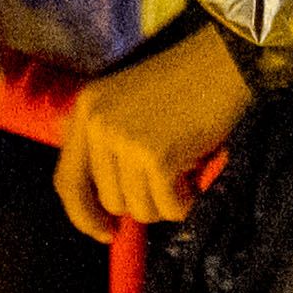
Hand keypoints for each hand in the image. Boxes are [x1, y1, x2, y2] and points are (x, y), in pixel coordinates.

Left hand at [55, 30, 254, 239]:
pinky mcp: (156, 156)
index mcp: (86, 110)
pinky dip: (185, 202)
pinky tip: (196, 180)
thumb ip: (107, 141)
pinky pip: (167, 206)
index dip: (82, 213)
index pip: (67, 180)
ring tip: (186, 174)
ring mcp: (125, 140)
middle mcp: (98, 124)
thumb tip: (106, 204)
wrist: (225, 61)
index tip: (103, 231)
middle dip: (140, 202)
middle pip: (108, 199)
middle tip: (169, 185)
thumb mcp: (128, 102)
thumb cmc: (186, 82)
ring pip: (137, 207)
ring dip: (165, 202)